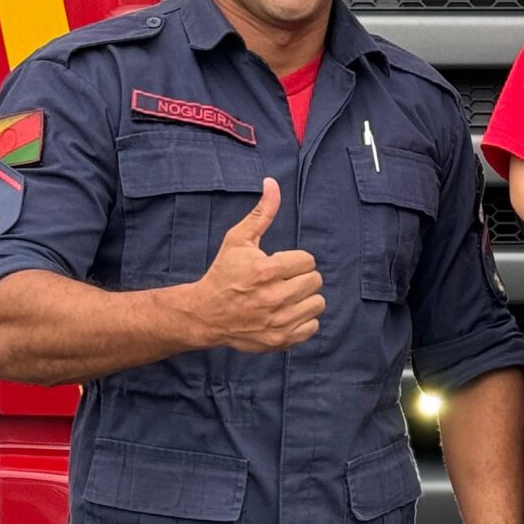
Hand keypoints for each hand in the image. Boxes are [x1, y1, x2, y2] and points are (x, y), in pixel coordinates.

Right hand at [179, 180, 324, 351]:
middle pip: (315, 281)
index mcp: (266, 271)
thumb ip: (261, 213)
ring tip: (286, 296)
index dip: (295, 260)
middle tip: (283, 280)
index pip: (308, 261)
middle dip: (301, 277)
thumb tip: (272, 183)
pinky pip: (313, 326)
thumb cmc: (223, 274)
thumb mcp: (238, 239)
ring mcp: (278, 321)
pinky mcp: (280, 340)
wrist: (205, 313)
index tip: (279, 264)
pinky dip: (303, 319)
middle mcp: (274, 298)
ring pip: (317, 303)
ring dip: (305, 298)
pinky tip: (286, 312)